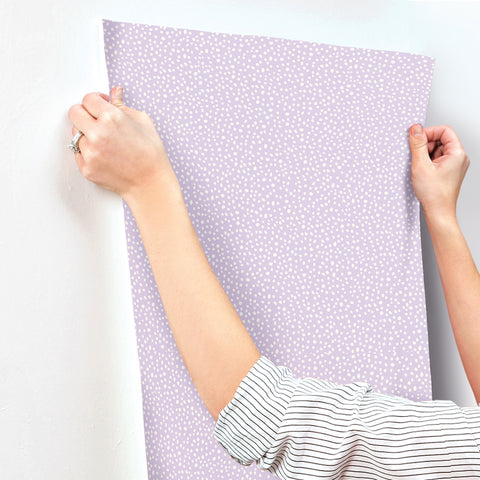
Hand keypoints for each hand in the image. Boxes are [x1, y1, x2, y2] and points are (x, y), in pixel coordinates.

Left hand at [68, 86, 175, 200]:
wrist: (150, 183)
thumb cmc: (151, 154)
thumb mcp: (143, 122)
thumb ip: (123, 105)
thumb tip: (115, 92)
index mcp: (112, 118)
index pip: (88, 99)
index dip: (95, 101)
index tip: (100, 106)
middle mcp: (97, 133)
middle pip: (74, 113)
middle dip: (85, 113)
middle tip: (96, 120)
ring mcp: (90, 152)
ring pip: (76, 134)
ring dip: (87, 135)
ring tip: (105, 142)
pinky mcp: (86, 168)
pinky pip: (78, 153)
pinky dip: (88, 152)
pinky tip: (104, 155)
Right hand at [409, 123, 469, 219]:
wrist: (438, 212)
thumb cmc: (434, 194)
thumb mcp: (421, 165)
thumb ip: (418, 144)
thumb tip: (415, 129)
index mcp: (457, 154)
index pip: (444, 131)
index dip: (429, 132)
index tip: (417, 138)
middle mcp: (459, 158)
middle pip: (441, 140)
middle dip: (426, 145)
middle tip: (417, 155)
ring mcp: (454, 166)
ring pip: (438, 150)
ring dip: (426, 155)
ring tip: (420, 167)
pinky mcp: (449, 172)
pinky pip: (437, 160)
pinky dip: (428, 162)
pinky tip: (422, 171)